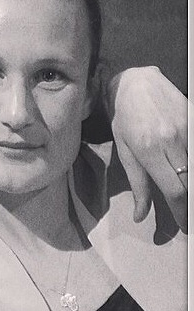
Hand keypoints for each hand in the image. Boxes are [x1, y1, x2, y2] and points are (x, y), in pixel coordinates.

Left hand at [106, 66, 188, 231]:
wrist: (135, 83)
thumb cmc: (123, 119)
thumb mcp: (124, 151)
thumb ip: (137, 184)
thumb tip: (140, 216)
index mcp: (149, 150)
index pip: (174, 190)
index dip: (182, 213)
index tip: (185, 227)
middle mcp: (172, 140)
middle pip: (191, 183)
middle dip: (192, 206)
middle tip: (189, 220)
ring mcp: (188, 128)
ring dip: (193, 185)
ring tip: (189, 201)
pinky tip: (189, 175)